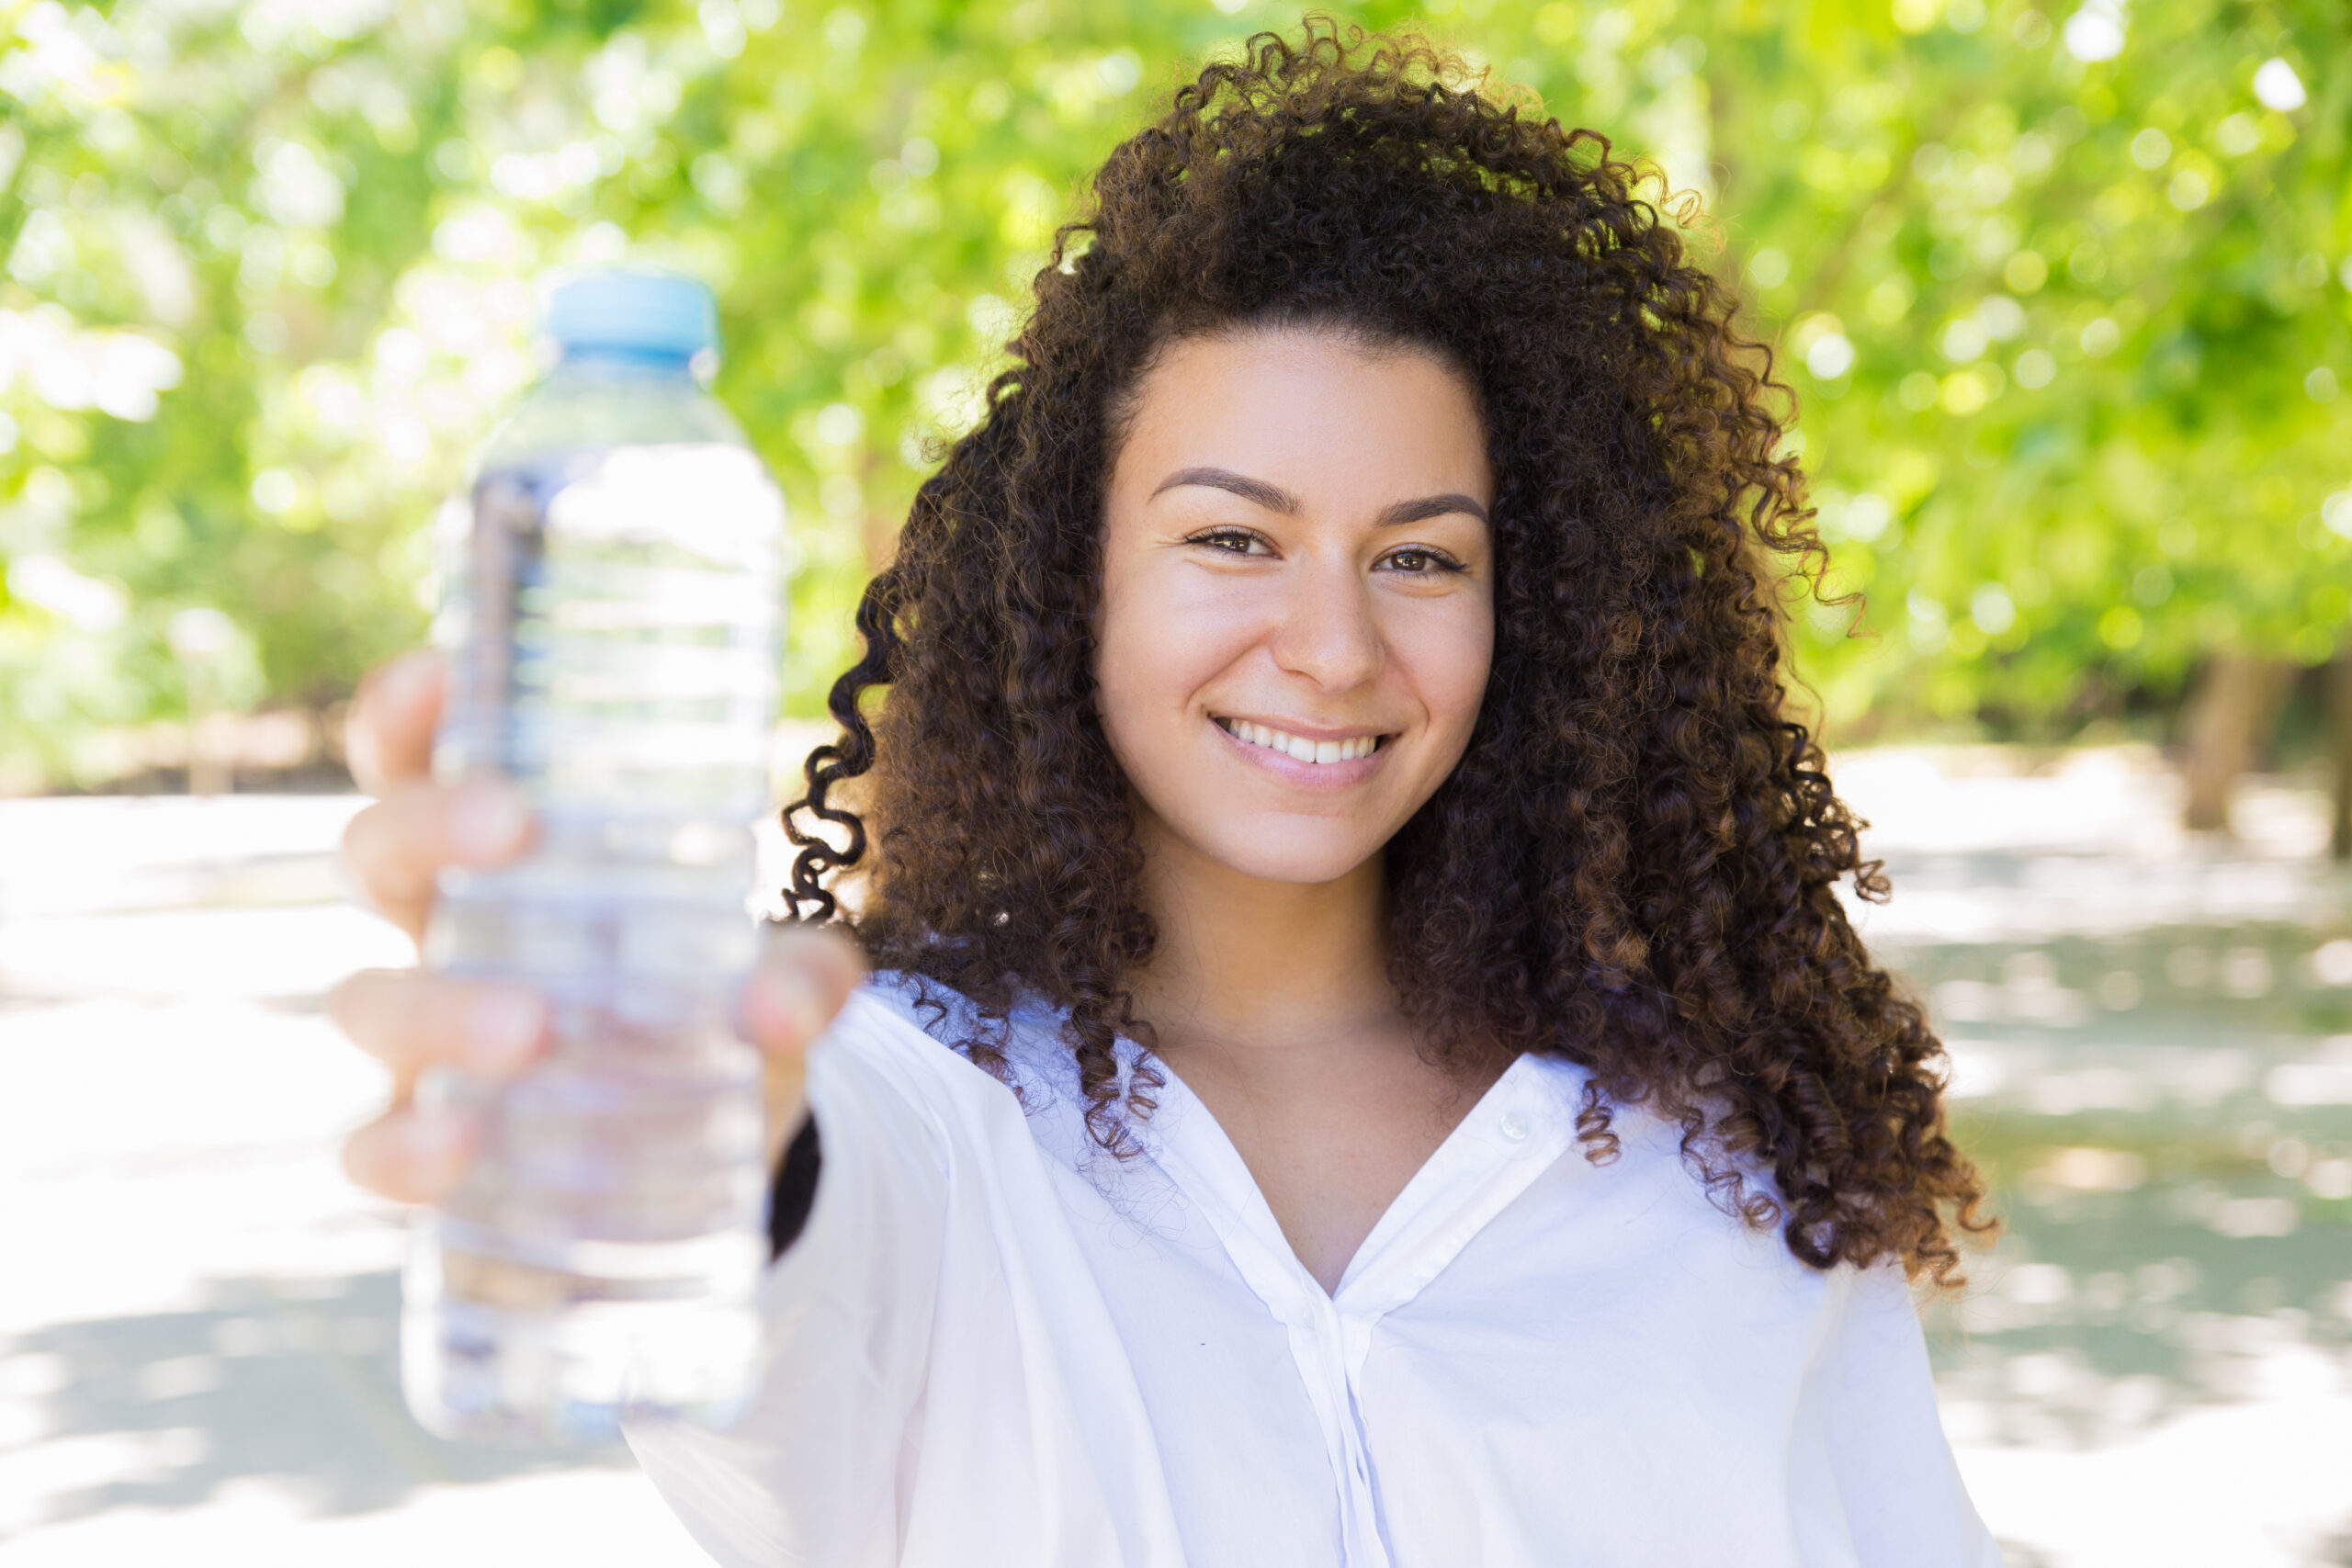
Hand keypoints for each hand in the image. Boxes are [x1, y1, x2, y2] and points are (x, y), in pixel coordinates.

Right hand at [328, 649, 863, 1203]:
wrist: (699, 1153)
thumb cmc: (704, 1012)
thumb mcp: (769, 978)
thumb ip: (801, 978)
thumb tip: (786, 1005)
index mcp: (504, 857)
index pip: (423, 761)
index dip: (408, 713)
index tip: (444, 671)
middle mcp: (444, 932)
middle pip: (376, 852)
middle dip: (427, 826)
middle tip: (511, 825)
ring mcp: (421, 1042)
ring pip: (369, 1000)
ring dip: (441, 1007)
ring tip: (534, 1026)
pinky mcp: (424, 1146)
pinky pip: (371, 1147)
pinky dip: (400, 1149)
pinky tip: (456, 1149)